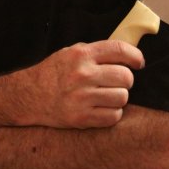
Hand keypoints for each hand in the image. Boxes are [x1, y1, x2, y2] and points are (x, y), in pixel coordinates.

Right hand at [17, 40, 143, 128]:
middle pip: (125, 77)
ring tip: (107, 96)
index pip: (120, 50)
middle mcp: (83, 75)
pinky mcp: (81, 118)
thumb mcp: (70, 53)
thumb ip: (95, 52)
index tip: (139, 63)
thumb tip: (126, 53)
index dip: (135, 56)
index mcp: (81, 55)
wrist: (29, 96)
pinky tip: (102, 108)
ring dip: (119, 98)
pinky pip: (113, 116)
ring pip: (122, 98)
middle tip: (117, 82)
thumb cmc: (53, 73)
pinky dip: (112, 114)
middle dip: (125, 80)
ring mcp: (82, 98)